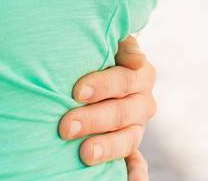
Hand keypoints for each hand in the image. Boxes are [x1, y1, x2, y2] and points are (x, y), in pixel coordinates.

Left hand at [57, 35, 157, 175]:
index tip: (76, 92)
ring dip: (108, 148)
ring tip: (84, 154)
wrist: (94, 75)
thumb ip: (119, 41)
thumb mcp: (108, 41)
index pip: (124, 80)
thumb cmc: (94, 53)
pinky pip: (136, 165)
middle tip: (65, 127)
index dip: (102, 85)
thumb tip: (135, 58)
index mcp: (140, 73)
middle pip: (122, 112)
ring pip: (127, 140)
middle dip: (93, 119)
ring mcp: (137, 128)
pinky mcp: (130, 150)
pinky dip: (134, 174)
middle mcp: (143, 102)